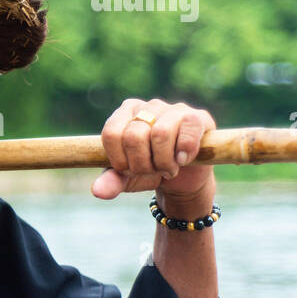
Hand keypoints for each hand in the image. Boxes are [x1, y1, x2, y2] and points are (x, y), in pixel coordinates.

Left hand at [92, 98, 216, 203]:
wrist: (183, 178)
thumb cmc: (150, 171)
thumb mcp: (127, 179)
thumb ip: (111, 181)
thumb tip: (98, 191)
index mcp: (124, 113)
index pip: (111, 134)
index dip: (120, 160)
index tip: (130, 169)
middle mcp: (147, 106)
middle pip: (134, 136)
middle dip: (142, 164)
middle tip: (152, 171)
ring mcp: (174, 109)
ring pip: (160, 134)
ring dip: (164, 162)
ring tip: (168, 168)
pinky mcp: (198, 117)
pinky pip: (188, 132)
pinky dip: (183, 153)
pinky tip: (183, 160)